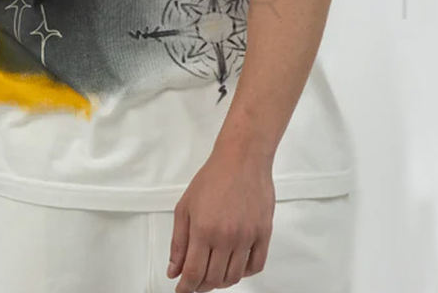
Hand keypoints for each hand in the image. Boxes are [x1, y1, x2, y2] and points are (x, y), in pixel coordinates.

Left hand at [167, 144, 275, 291]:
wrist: (242, 158)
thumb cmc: (213, 177)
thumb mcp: (185, 206)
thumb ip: (178, 241)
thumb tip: (174, 270)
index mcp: (203, 229)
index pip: (194, 273)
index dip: (186, 288)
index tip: (182, 291)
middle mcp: (226, 237)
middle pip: (214, 279)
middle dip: (201, 286)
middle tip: (196, 281)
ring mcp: (247, 236)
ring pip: (234, 276)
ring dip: (221, 281)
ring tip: (214, 273)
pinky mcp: (264, 233)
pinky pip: (255, 266)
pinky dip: (244, 273)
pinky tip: (235, 265)